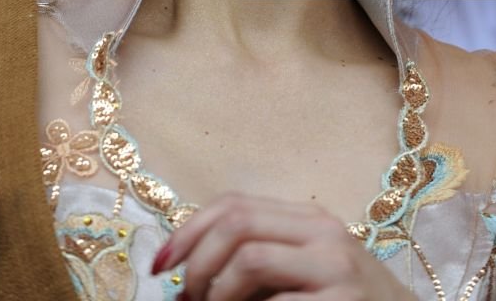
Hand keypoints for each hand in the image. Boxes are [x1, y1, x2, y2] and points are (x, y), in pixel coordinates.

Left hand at [152, 192, 410, 300]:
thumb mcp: (307, 276)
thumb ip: (258, 267)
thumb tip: (185, 279)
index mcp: (308, 219)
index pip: (234, 204)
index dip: (188, 231)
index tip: (159, 264)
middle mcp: (323, 232)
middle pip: (237, 223)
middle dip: (197, 262)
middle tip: (187, 298)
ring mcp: (336, 267)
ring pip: (249, 259)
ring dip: (217, 294)